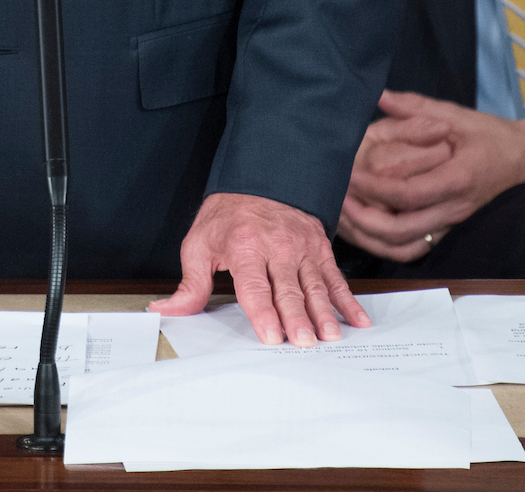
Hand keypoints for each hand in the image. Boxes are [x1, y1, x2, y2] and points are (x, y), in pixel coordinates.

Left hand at [148, 193, 369, 346]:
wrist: (260, 180)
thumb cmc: (227, 219)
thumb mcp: (199, 245)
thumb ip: (189, 284)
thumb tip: (166, 311)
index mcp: (245, 246)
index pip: (255, 286)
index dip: (263, 312)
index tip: (272, 336)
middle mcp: (278, 247)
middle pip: (288, 289)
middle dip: (298, 318)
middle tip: (305, 343)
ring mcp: (303, 248)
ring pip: (316, 286)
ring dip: (325, 313)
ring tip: (331, 336)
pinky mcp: (320, 249)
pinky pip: (336, 278)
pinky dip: (349, 300)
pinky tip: (358, 320)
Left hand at [337, 90, 524, 261]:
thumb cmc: (490, 135)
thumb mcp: (456, 115)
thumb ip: (415, 107)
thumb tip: (380, 95)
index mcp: (457, 177)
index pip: (408, 193)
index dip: (374, 188)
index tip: (349, 175)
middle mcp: (455, 207)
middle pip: (402, 229)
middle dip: (365, 220)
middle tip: (338, 201)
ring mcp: (454, 223)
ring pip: (407, 245)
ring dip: (372, 236)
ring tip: (347, 217)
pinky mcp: (451, 230)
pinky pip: (417, 247)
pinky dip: (390, 244)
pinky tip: (368, 230)